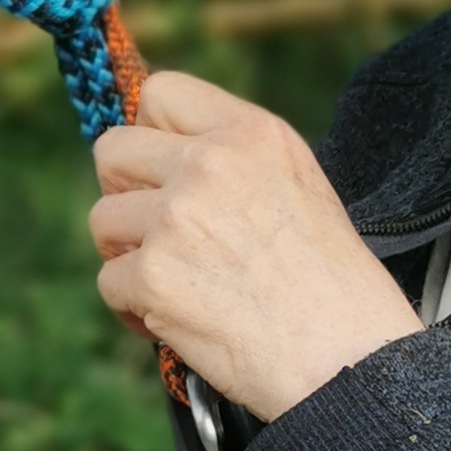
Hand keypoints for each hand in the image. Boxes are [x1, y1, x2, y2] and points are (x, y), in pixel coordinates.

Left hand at [89, 71, 422, 421]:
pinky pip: (109, 280)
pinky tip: (178, 322)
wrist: (347, 358)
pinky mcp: (153, 276)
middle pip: (112, 150)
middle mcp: (209, 163)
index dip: (150, 133)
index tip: (162, 170)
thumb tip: (161, 160)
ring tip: (177, 285)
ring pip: (103, 220)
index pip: (162, 93)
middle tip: (158, 233)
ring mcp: (176, 218)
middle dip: (124, 193)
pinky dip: (135, 308)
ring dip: (128, 255)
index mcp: (251, 133)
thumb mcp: (300, 186)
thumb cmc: (334, 287)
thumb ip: (233, 161)